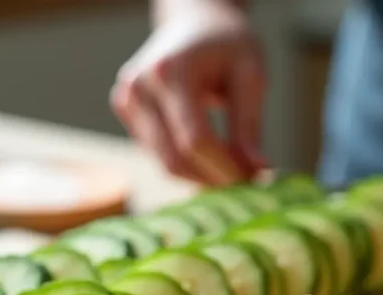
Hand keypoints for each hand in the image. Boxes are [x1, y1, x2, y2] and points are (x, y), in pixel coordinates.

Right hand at [110, 0, 266, 185]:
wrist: (194, 20)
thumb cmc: (226, 42)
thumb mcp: (249, 76)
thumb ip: (249, 126)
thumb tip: (257, 172)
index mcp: (170, 70)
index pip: (195, 138)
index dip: (225, 168)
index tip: (255, 182)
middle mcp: (138, 86)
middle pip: (174, 157)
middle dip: (212, 179)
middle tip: (246, 186)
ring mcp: (126, 99)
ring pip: (164, 161)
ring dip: (200, 176)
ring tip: (233, 173)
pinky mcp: (124, 110)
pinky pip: (157, 152)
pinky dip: (186, 163)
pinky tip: (211, 160)